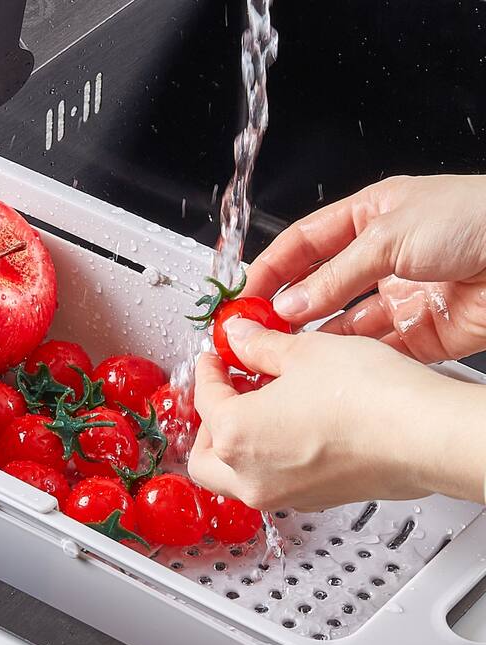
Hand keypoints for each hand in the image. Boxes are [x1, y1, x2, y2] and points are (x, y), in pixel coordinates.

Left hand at [187, 319, 485, 510]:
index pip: (204, 398)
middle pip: (205, 453)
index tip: (216, 357)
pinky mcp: (312, 500)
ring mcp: (281, 495)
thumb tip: (239, 335)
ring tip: (262, 405)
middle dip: (211, 420)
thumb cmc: (369, 398)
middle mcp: (250, 476)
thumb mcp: (302, 352)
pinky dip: (267, 458)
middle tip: (229, 389)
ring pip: (234, 476)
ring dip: (237, 442)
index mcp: (235, 435)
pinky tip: (291, 426)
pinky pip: (270, 482)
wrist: (425, 435)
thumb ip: (259, 345)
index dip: (209, 370)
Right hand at [246, 175, 485, 362]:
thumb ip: (333, 276)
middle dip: (285, 307)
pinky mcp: (418, 333)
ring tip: (281, 351)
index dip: (270, 267)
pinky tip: (323, 365)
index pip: (304, 243)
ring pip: (340, 323)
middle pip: (318, 286)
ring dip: (312, 337)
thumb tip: (288, 305)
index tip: (243, 292)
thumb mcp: (389, 235)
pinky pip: (371, 349)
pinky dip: (346, 358)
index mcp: (370, 217)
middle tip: (254, 328)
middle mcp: (380, 258)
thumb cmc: (478, 218)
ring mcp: (398, 296)